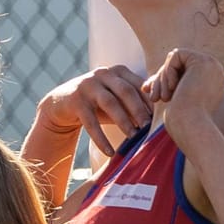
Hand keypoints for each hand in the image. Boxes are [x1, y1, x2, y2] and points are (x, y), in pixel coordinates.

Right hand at [35, 65, 150, 160]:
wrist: (62, 104)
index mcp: (117, 71)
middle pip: (125, 91)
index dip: (150, 100)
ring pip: (110, 103)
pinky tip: (110, 152)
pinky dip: (101, 139)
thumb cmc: (98, 104)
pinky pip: (90, 122)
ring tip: (133, 138)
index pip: (138, 84)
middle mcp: (103, 74)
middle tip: (148, 127)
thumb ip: (135, 103)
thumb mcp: (117, 99)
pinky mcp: (75, 101)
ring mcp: (87, 86)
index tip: (160, 116)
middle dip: (139, 110)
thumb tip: (160, 118)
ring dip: (123, 121)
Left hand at [143, 47, 223, 160]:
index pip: (183, 72)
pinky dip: (168, 71)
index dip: (165, 80)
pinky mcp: (203, 61)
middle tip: (152, 96)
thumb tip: (148, 85)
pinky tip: (172, 89)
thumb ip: (168, 89)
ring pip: (177, 60)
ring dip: (162, 78)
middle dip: (161, 79)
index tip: (151, 93)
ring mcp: (212, 65)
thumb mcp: (173, 101)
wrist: (190, 126)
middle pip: (180, 64)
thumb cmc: (181, 121)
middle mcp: (216, 72)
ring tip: (160, 97)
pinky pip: (176, 55)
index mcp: (212, 82)